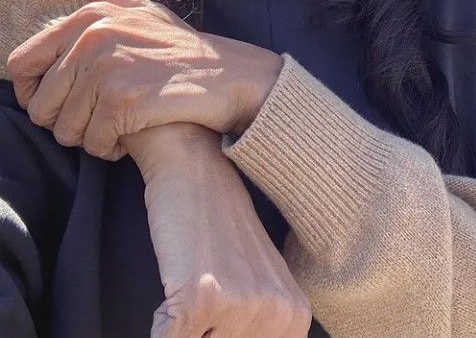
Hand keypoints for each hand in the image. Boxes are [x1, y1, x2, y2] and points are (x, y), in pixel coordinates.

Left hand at [7, 0, 281, 158]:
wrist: (231, 77)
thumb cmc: (184, 48)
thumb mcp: (143, 10)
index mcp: (89, 17)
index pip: (21, 66)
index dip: (37, 92)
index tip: (68, 100)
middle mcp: (93, 38)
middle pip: (40, 107)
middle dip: (67, 122)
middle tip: (101, 118)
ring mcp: (108, 68)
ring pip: (65, 130)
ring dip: (90, 139)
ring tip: (119, 125)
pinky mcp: (124, 100)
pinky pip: (94, 144)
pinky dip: (111, 149)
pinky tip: (132, 135)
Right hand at [125, 124, 310, 337]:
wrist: (196, 173)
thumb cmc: (221, 227)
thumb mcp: (259, 282)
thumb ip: (259, 324)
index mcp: (296, 315)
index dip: (225, 333)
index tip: (220, 313)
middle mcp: (278, 313)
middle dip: (206, 330)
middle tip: (204, 295)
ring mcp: (242, 305)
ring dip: (184, 327)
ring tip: (192, 287)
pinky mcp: (201, 299)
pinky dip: (161, 323)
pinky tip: (175, 289)